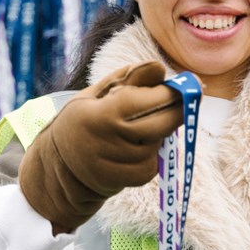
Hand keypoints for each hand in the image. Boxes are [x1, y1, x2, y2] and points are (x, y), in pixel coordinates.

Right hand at [18, 62, 184, 233]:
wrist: (59, 169)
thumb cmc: (81, 122)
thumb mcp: (95, 95)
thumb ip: (128, 79)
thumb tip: (160, 68)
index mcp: (99, 114)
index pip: (146, 101)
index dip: (171, 92)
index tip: (190, 83)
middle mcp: (109, 141)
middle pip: (162, 123)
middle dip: (179, 109)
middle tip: (187, 98)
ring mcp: (120, 164)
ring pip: (159, 141)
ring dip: (160, 131)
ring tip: (140, 126)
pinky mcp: (128, 181)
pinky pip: (154, 161)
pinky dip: (152, 152)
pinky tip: (135, 147)